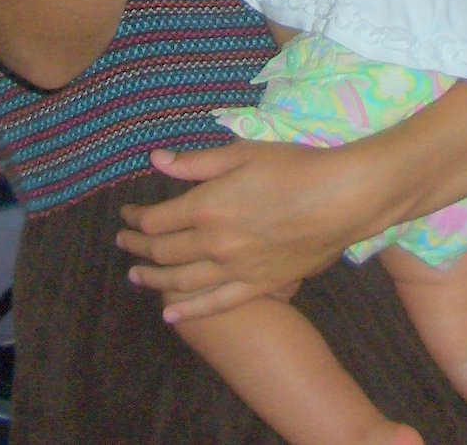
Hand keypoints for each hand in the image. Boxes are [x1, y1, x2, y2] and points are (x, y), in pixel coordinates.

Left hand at [116, 139, 364, 321]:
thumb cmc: (293, 167)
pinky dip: (189, 311)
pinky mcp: (259, 286)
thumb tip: (155, 160)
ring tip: (135, 275)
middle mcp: (215, 244)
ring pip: (182, 282)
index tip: (127, 214)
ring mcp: (236, 270)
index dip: (136, 219)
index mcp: (207, 207)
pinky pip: (216, 304)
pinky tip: (169, 314)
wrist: (341, 199)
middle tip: (124, 243)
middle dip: (138, 247)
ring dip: (153, 279)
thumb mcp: (241, 153)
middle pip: (163, 252)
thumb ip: (195, 162)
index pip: (157, 220)